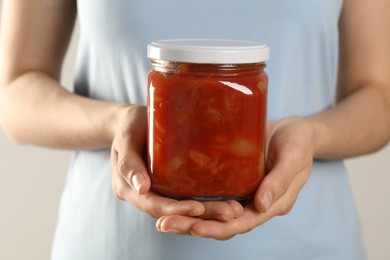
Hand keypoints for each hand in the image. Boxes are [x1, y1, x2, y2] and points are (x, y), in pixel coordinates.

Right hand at [111, 105, 242, 219]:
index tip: (198, 208)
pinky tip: (228, 199)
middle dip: (201, 215)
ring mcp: (158, 191)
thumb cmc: (129, 126)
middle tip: (230, 212)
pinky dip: (206, 200)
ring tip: (234, 210)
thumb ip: (129, 162)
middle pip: (173, 212)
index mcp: (128, 189)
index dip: (176, 209)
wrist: (133, 122)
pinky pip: (187, 196)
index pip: (153, 205)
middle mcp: (144, 195)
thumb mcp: (126, 138)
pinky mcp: (171, 185)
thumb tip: (141, 187)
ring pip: (183, 207)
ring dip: (208, 211)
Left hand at [156, 117, 314, 239]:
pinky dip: (195, 203)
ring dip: (190, 218)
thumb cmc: (298, 142)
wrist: (294, 131)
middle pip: (223, 224)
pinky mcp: (234, 183)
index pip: (242, 223)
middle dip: (194, 227)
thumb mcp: (293, 157)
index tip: (193, 227)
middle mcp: (254, 205)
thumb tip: (261, 205)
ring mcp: (243, 195)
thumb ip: (280, 181)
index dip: (218, 227)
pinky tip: (174, 200)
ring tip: (163, 219)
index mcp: (272, 205)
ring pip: (215, 214)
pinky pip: (213, 197)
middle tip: (164, 225)